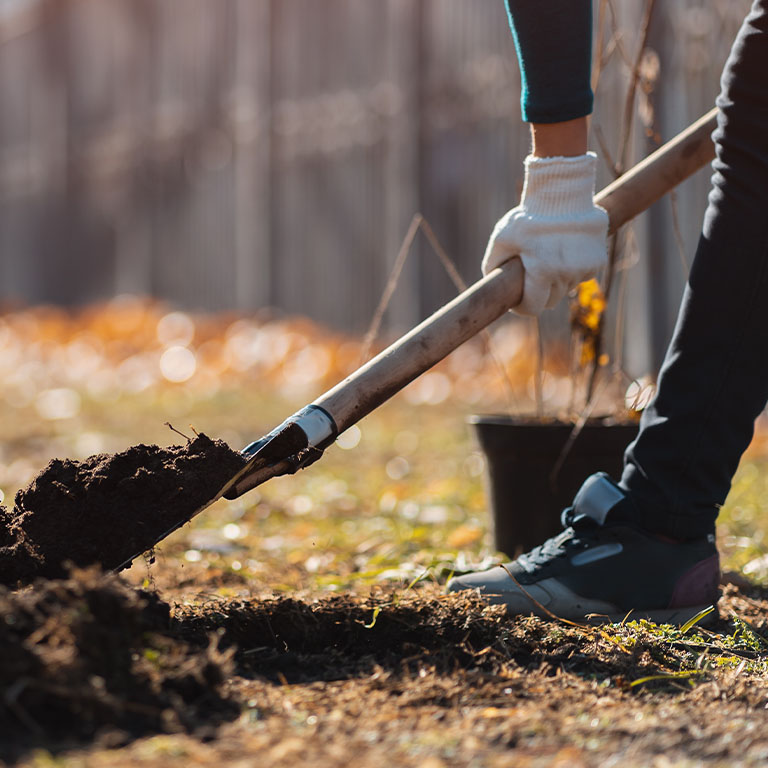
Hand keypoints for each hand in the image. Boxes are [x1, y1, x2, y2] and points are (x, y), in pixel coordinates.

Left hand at [482, 152, 607, 315]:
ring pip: (567, 287)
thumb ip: (493, 264)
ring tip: (549, 256)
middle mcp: (566, 273)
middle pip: (551, 300)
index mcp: (542, 271)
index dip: (523, 307)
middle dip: (540, 293)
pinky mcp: (597, 261)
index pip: (533, 308)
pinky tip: (566, 250)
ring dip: (557, 279)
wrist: (563, 191)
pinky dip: (573, 268)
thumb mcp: (501, 238)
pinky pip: (581, 275)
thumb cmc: (529, 216)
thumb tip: (491, 282)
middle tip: (532, 276)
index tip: (518, 302)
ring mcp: (584, 268)